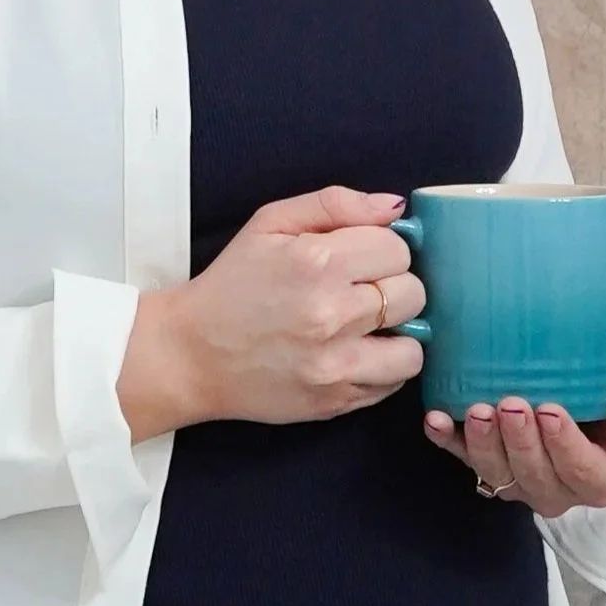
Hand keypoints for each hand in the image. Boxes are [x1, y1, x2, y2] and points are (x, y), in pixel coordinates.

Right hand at [118, 188, 424, 438]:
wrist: (191, 354)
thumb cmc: (232, 285)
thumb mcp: (270, 223)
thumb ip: (335, 204)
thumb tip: (394, 207)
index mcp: (317, 261)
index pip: (398, 248)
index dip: (384, 250)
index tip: (362, 258)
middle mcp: (330, 314)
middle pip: (412, 294)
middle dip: (393, 287)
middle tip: (361, 291)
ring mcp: (335, 364)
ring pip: (414, 347)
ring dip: (397, 334)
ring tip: (367, 328)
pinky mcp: (335, 401)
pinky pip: (393, 384)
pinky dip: (382, 368)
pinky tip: (353, 353)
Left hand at [423, 353, 605, 517]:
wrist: (580, 382)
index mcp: (599, 478)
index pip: (584, 472)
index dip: (565, 446)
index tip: (550, 410)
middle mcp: (557, 490)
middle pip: (536, 477)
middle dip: (521, 442)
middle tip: (511, 404)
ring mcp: (517, 481)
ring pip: (497, 475)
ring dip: (483, 445)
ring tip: (477, 410)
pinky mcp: (485, 464)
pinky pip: (462, 460)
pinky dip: (446, 440)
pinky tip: (435, 419)